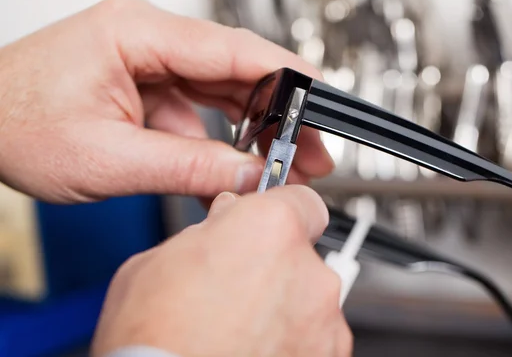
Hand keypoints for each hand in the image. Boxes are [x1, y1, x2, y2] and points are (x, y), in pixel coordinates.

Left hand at [0, 0, 332, 202]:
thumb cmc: (13, 124)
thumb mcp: (108, 158)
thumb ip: (188, 167)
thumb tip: (248, 175)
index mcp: (134, 32)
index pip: (232, 48)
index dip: (287, 75)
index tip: (323, 100)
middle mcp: (146, 35)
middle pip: (236, 68)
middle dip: (280, 112)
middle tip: (311, 150)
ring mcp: (147, 56)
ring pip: (222, 87)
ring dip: (254, 125)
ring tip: (282, 160)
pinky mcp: (144, 79)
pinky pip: (197, 102)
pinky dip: (220, 132)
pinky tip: (233, 160)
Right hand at [91, 185, 351, 356]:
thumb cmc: (153, 342)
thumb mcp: (155, 262)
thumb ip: (205, 232)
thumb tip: (223, 222)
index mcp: (269, 229)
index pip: (301, 200)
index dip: (279, 210)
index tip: (264, 222)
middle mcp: (308, 271)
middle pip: (301, 251)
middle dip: (272, 263)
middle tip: (234, 286)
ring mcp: (323, 320)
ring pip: (308, 296)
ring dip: (282, 304)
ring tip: (237, 328)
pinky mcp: (328, 356)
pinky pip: (313, 335)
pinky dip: (290, 340)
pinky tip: (251, 349)